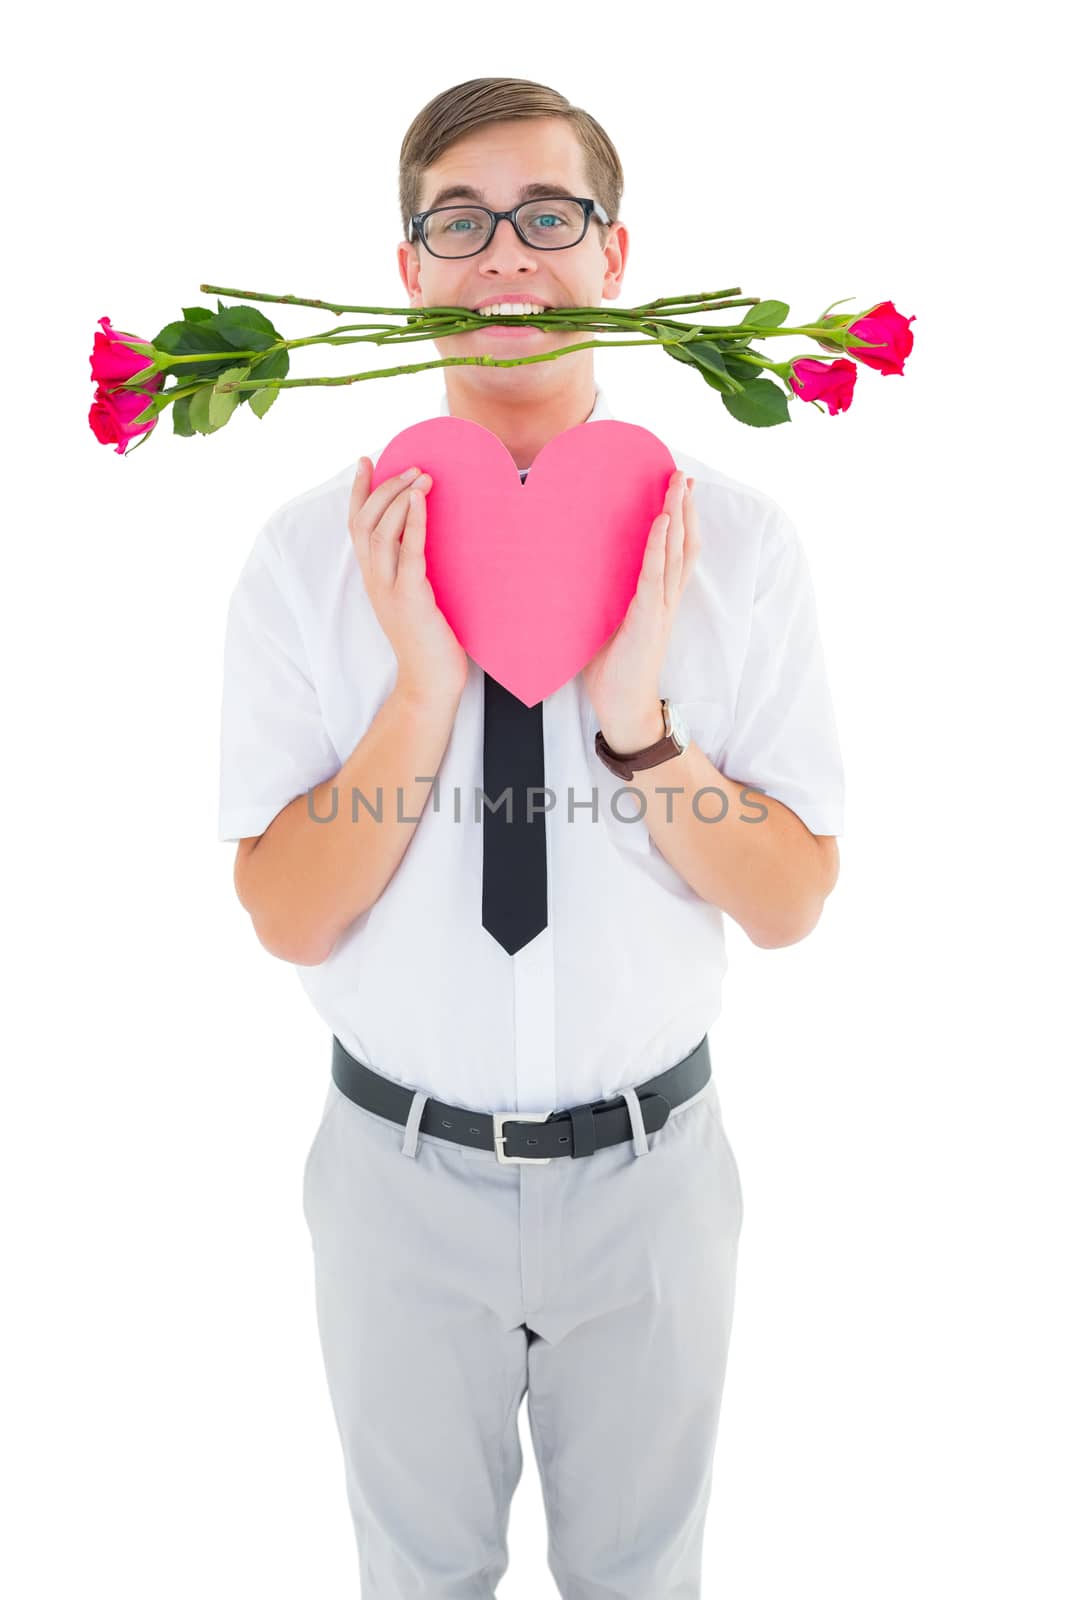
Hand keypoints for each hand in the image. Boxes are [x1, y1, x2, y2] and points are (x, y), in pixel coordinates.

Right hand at [348, 458, 468, 706]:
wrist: (429, 684)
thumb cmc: (428, 643)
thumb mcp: (414, 599)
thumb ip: (410, 571)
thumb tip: (423, 539)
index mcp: (373, 579)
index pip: (356, 526)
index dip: (358, 492)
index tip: (366, 462)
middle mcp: (374, 581)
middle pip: (364, 522)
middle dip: (383, 488)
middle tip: (408, 464)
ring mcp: (388, 590)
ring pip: (380, 532)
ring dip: (399, 498)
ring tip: (419, 475)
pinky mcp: (410, 599)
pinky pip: (408, 552)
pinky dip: (413, 521)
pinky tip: (421, 499)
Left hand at [582, 470, 700, 750]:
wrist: (623, 708)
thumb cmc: (611, 670)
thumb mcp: (602, 624)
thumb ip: (596, 598)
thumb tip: (566, 575)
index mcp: (657, 600)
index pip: (675, 552)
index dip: (680, 519)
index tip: (679, 489)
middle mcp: (666, 599)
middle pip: (684, 543)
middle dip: (685, 506)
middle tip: (684, 473)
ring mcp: (661, 608)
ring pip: (677, 552)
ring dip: (678, 515)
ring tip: (678, 485)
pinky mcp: (649, 619)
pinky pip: (657, 576)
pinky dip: (661, 547)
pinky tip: (662, 521)